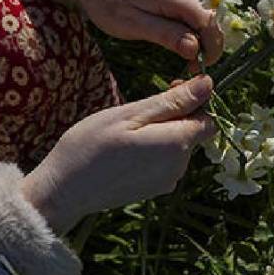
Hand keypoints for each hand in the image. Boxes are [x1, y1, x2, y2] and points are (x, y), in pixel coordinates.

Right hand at [21, 76, 216, 234]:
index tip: (169, 89)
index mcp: (176, 144)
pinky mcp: (155, 189)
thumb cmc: (91, 145)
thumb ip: (172, 102)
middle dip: (175, 116)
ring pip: (178, 147)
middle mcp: (179, 167)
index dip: (195, 101)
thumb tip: (208, 84)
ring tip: (127, 132)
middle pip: (193, 133)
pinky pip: (165, 162)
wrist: (64, 190)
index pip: (209, 119)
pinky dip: (153, 151)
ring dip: (162, 134)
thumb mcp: (130, 114)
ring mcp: (168, 181)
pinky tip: (126, 150)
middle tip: (140, 110)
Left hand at [62, 0, 223, 69]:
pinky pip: (203, 14)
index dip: (211, 49)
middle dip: (207, 47)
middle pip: (213, 22)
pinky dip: (197, 30)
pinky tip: (180, 38)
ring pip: (210, 19)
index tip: (197, 68)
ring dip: (202, 39)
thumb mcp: (134, 25)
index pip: (209, 23)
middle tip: (188, 67)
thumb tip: (195, 49)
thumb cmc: (112, 5)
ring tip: (182, 53)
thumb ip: (166, 35)